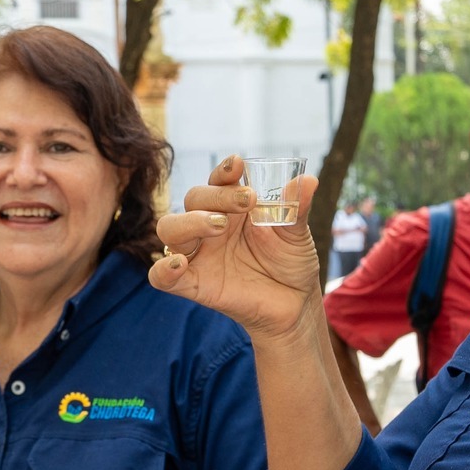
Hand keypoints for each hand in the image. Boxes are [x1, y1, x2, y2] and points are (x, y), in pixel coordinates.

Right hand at [149, 155, 324, 340]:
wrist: (295, 304)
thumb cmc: (291, 262)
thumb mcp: (297, 234)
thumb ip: (296, 208)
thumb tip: (308, 180)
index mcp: (232, 207)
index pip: (218, 181)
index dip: (223, 171)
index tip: (238, 165)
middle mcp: (210, 226)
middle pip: (193, 198)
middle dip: (215, 196)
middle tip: (246, 202)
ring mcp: (199, 255)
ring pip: (170, 229)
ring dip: (190, 222)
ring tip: (219, 225)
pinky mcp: (193, 284)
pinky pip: (161, 276)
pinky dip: (164, 269)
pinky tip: (180, 264)